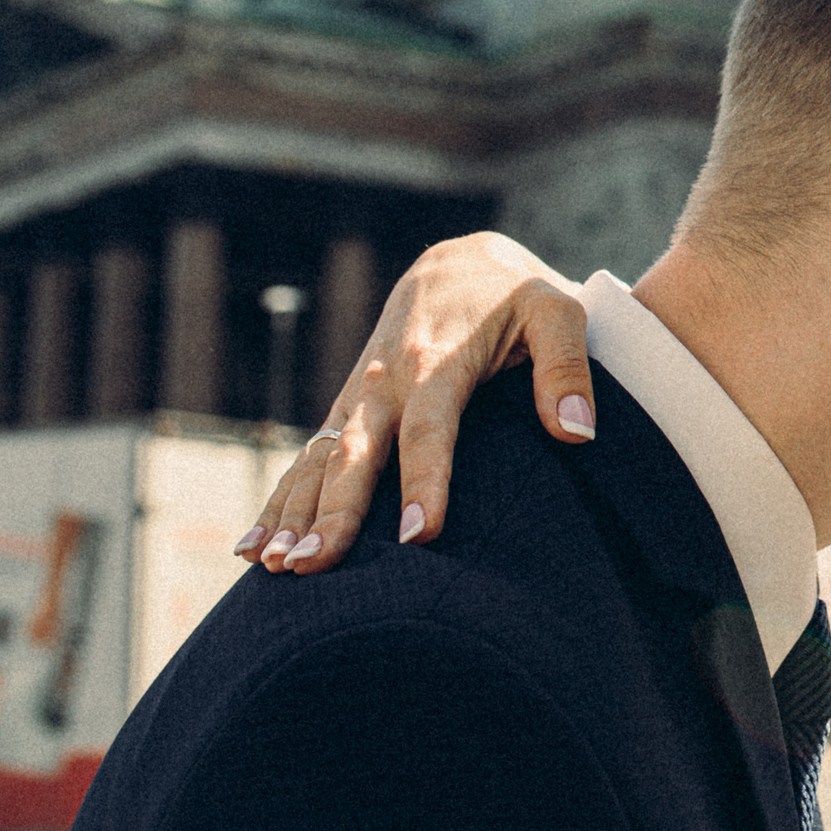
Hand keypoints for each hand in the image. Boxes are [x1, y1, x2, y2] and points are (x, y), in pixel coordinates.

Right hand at [238, 233, 592, 574]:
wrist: (460, 262)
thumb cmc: (516, 295)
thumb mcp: (556, 313)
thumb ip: (567, 368)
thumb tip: (577, 431)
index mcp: (436, 358)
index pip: (429, 428)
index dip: (424, 481)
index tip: (419, 536)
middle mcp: (385, 379)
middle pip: (355, 452)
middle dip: (333, 512)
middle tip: (314, 567)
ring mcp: (358, 395)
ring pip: (318, 459)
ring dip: (293, 513)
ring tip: (275, 567)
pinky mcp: (348, 408)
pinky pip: (307, 456)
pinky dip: (281, 499)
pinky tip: (254, 548)